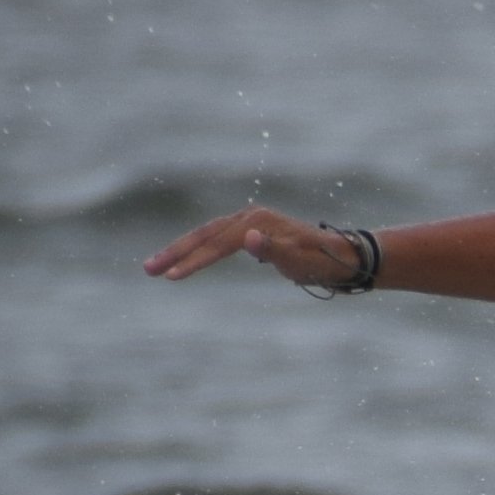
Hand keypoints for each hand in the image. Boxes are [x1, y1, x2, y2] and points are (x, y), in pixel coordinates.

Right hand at [146, 205, 363, 288]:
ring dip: (182, 249)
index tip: (172, 277)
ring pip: (207, 234)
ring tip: (157, 267)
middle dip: (176, 252)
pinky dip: (198, 248)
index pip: (218, 243)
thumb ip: (275, 250)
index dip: (194, 260)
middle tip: (149, 270)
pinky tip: (184, 260)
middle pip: (205, 234)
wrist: (345, 257)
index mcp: (258, 222)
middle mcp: (250, 217)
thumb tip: (249, 237)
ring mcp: (250, 222)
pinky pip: (217, 239)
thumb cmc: (325, 262)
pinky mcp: (252, 230)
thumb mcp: (302, 261)